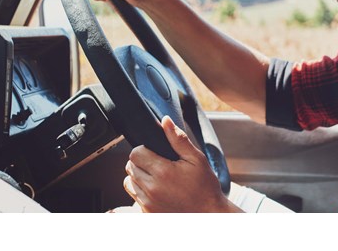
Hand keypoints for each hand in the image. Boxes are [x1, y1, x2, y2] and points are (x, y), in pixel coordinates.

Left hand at [122, 116, 239, 212]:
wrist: (208, 215)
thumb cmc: (205, 188)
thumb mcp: (196, 160)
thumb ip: (178, 139)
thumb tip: (165, 121)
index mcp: (162, 172)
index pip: (135, 153)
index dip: (144, 149)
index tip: (155, 153)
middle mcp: (151, 188)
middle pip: (130, 166)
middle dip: (141, 162)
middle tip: (158, 164)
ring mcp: (147, 203)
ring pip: (129, 182)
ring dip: (138, 177)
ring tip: (156, 177)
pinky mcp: (147, 213)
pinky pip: (134, 197)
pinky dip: (141, 192)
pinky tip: (157, 191)